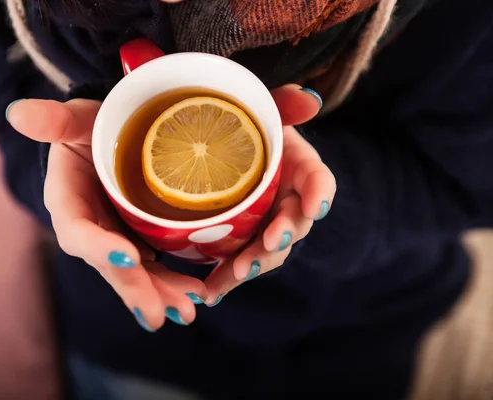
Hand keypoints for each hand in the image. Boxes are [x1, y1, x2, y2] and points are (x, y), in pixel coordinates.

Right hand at [6, 98, 206, 331]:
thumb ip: (53, 120)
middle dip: (134, 289)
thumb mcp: (75, 119)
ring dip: (159, 293)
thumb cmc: (90, 126)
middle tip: (159, 314)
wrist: (110, 136)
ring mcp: (113, 236)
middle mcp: (89, 228)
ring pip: (134, 273)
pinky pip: (152, 266)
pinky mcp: (135, 238)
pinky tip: (196, 292)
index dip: (100, 247)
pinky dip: (171, 281)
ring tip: (187, 310)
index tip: (130, 258)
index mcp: (67, 201)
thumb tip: (16, 113)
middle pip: (109, 264)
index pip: (78, 231)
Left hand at [204, 85, 336, 305]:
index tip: (315, 207)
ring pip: (267, 251)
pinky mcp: (242, 241)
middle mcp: (287, 201)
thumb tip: (310, 99)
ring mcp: (265, 225)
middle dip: (283, 236)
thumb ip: (284, 102)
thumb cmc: (246, 126)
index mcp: (298, 169)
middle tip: (269, 244)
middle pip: (294, 224)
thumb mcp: (263, 108)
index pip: (319, 181)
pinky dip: (225, 279)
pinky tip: (210, 292)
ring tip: (233, 276)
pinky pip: (237, 262)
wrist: (219, 148)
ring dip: (253, 264)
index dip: (319, 194)